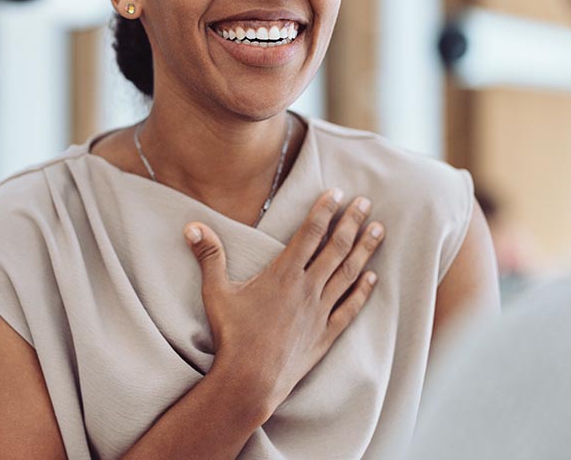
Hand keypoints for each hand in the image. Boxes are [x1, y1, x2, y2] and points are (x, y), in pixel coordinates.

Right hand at [183, 189, 384, 418]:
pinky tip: (373, 278)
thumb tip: (191, 226)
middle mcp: (307, 289)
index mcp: (283, 274)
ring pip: (349, 274)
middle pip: (336, 248)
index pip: (310, 233)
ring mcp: (319, 312)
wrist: (251, 379)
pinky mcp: (325, 335)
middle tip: (366, 202)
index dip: (324, 210)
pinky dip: (363, 292)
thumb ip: (208, 256)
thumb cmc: (232, 336)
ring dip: (365, 249)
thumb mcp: (216, 292)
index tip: (337, 192)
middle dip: (352, 222)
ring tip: (379, 230)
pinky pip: (349, 308)